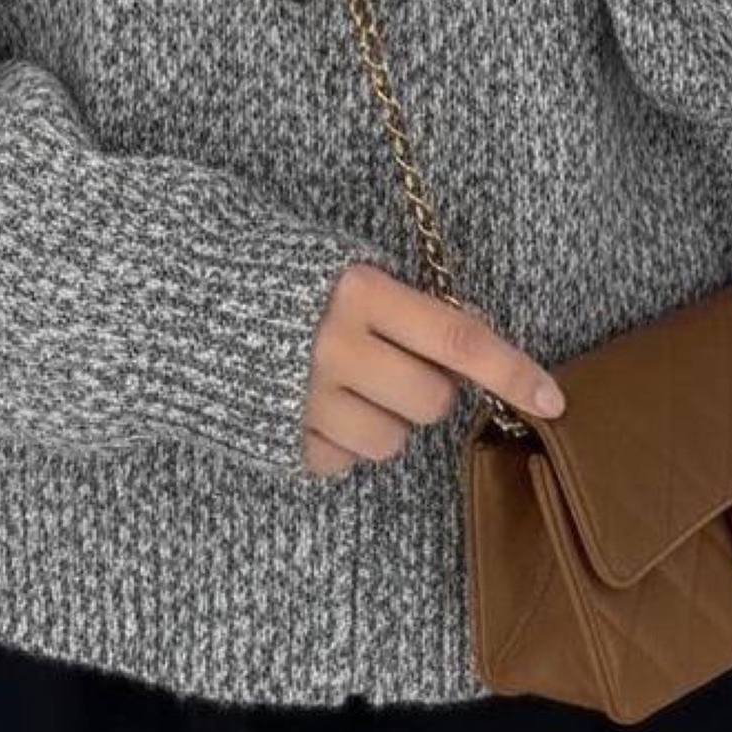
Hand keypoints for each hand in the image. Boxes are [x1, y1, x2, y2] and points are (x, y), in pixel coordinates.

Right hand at [301, 259, 567, 474]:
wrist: (178, 300)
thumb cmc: (279, 276)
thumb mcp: (345, 268)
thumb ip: (407, 307)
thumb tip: (478, 338)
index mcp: (359, 292)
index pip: (458, 340)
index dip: (512, 372)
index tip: (553, 400)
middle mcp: (334, 348)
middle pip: (431, 401)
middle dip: (427, 389)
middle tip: (393, 362)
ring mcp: (304, 401)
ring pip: (392, 442)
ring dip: (384, 420)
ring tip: (344, 384)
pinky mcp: (280, 442)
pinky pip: (344, 462)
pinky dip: (338, 440)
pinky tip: (307, 404)